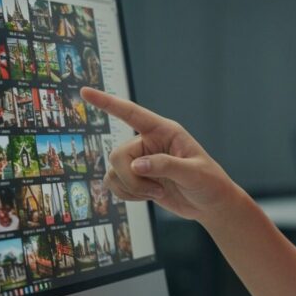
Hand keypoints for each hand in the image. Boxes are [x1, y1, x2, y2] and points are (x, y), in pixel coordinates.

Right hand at [80, 87, 237, 222]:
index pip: (132, 113)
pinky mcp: (136, 178)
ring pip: (113, 172)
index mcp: (165, 131)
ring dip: (131, 189)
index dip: (107, 102)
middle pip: (118, 155)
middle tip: (156, 190)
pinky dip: (127, 195)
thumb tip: (136, 165)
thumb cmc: (209, 183)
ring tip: (157, 192)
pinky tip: (147, 197)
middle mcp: (149, 142)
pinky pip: (114, 184)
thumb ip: (166, 166)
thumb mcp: (193, 173)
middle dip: (131, 178)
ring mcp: (141, 160)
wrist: (210, 204)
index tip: (84, 92)